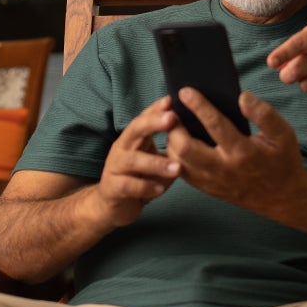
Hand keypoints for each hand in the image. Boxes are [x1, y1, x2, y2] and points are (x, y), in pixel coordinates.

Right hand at [93, 96, 180, 227]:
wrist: (112, 206)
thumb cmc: (138, 178)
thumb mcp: (153, 159)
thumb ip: (168, 147)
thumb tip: (195, 132)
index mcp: (132, 139)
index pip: (143, 118)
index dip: (155, 109)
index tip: (171, 100)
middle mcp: (121, 149)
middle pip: (134, 130)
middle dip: (153, 123)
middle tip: (172, 118)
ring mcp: (114, 168)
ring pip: (133, 161)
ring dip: (156, 163)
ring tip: (178, 167)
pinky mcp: (112, 188)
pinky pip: (128, 186)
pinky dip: (145, 187)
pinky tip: (160, 190)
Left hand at [166, 88, 306, 213]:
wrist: (284, 198)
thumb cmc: (283, 161)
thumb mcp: (284, 134)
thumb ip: (264, 114)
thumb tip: (242, 96)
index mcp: (243, 152)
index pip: (214, 125)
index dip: (197, 105)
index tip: (185, 91)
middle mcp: (224, 169)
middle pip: (186, 148)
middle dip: (174, 127)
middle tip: (172, 110)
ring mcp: (213, 181)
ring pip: (179, 162)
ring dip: (172, 141)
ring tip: (174, 124)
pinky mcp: (208, 189)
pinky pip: (183, 172)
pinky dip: (176, 156)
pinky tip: (179, 141)